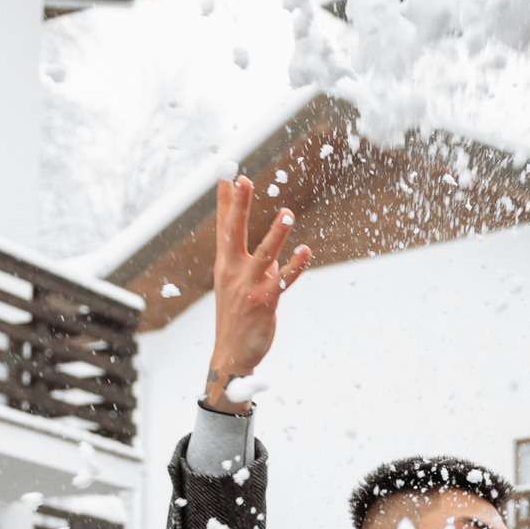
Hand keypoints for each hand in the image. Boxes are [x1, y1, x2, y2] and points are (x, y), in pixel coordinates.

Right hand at [202, 176, 312, 407]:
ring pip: (264, 255)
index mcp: (225, 264)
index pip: (223, 227)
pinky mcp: (265, 302)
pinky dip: (295, 266)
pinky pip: (282, 281)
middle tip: (242, 179)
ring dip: (276, 234)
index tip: (225, 175)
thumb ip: (249, 263)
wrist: (231, 354)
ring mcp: (249, 287)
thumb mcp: (234, 284)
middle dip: (238, 205)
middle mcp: (233, 272)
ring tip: (287, 213)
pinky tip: (305, 251)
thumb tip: (268, 251)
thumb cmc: (235, 316)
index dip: (226, 202)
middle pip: (234, 232)